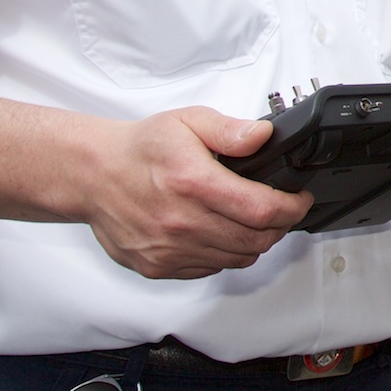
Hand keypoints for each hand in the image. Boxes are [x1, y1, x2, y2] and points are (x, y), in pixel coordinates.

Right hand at [73, 108, 312, 279]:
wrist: (91, 175)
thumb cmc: (139, 149)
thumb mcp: (187, 122)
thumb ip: (230, 130)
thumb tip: (262, 136)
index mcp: (193, 183)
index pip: (263, 210)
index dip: (292, 207)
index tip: (299, 199)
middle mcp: (182, 221)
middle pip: (256, 240)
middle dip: (280, 226)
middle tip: (281, 210)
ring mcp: (169, 249)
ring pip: (237, 258)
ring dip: (254, 242)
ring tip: (252, 221)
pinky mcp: (158, 266)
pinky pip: (209, 269)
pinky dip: (224, 254)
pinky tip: (219, 232)